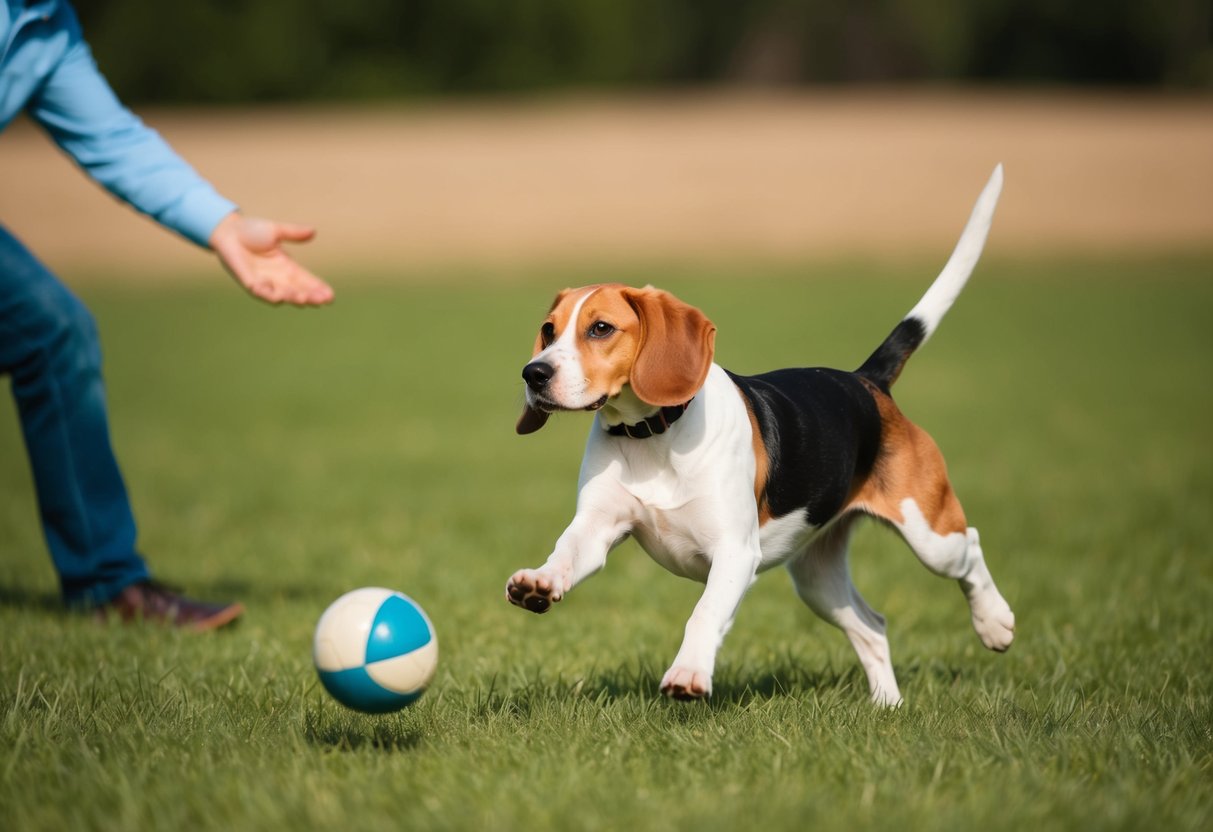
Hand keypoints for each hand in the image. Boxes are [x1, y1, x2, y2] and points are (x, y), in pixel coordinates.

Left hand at [209, 212, 333, 305]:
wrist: (228, 231)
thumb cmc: (251, 231)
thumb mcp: (276, 231)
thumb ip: (294, 233)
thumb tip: (313, 231)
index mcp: (287, 267)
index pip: (306, 281)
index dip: (318, 288)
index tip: (331, 296)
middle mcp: (278, 278)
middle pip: (299, 291)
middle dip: (311, 296)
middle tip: (324, 300)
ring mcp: (264, 282)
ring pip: (282, 295)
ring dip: (293, 298)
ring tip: (304, 298)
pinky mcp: (249, 283)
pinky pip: (261, 292)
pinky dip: (269, 294)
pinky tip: (279, 296)